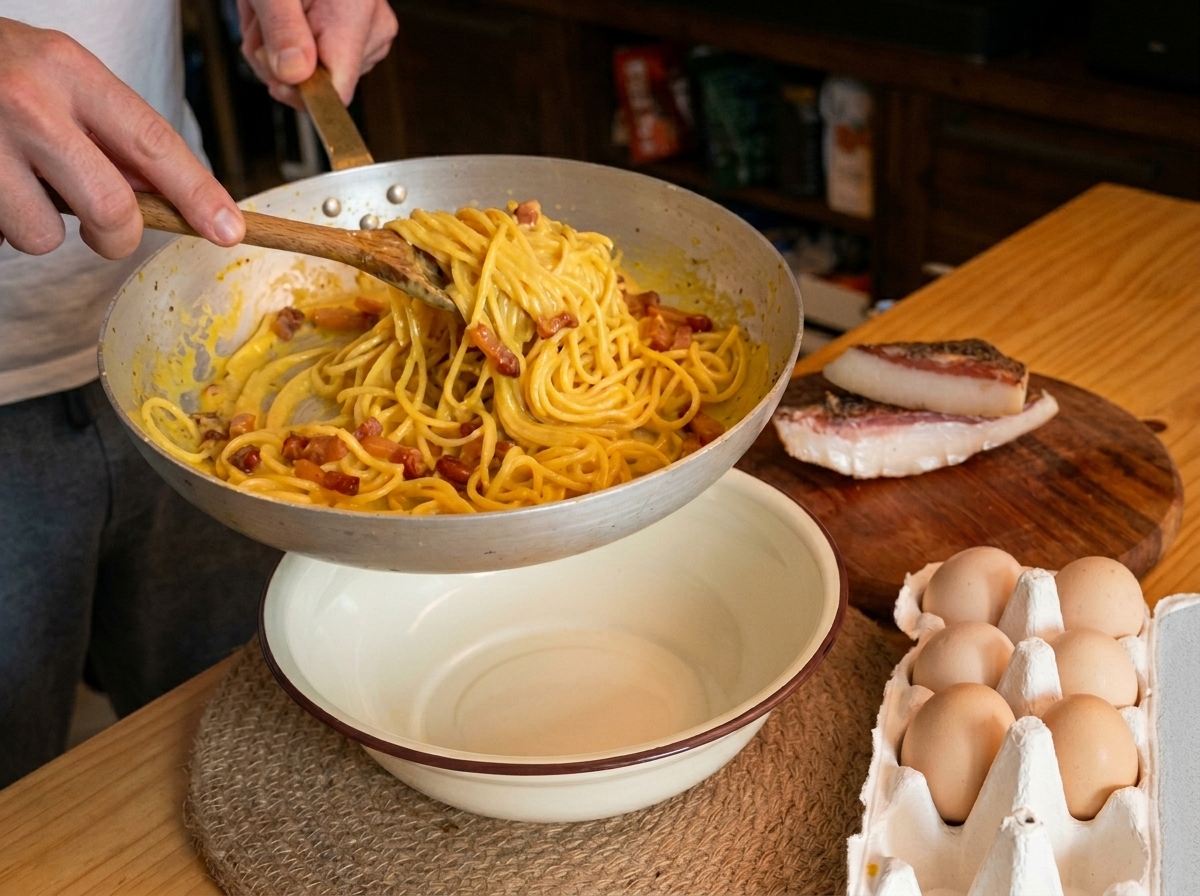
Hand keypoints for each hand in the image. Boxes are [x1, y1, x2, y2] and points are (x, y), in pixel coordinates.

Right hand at [0, 18, 244, 258]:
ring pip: (45, 236)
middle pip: (110, 207)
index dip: (198, 194)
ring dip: (41, 228)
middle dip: (117, 235)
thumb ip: (113, 134)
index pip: (155, 143)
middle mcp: (29, 101)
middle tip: (106, 228)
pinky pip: (0, 236)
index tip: (228, 230)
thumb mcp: (62, 79)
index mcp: (70, 70)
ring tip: (20, 185)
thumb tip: (173, 198)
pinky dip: (2, 225)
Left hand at [238, 0, 397, 107]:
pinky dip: (290, 45)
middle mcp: (373, 29)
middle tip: (265, 21)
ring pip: (316, 77)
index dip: (300, 92)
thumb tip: (295, 75)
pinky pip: (319, 64)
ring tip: (276, 12)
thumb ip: (283, 29)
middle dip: (278, 60)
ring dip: (280, 51)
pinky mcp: (359, 40)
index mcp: (356, 14)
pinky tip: (288, 17)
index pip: (338, 90)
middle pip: (321, 84)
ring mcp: (370, 36)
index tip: (275, 71)